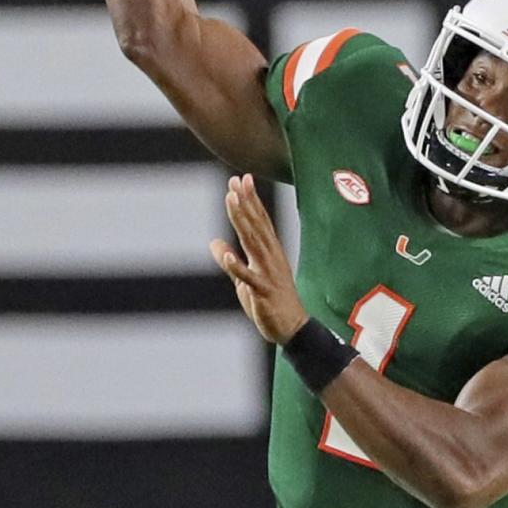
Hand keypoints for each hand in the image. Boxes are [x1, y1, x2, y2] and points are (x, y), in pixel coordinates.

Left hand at [210, 174, 308, 344]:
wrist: (292, 329)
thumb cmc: (270, 302)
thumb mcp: (245, 279)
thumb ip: (230, 260)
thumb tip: (214, 243)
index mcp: (269, 253)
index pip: (259, 221)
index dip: (250, 200)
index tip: (242, 179)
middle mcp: (271, 258)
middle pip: (256, 225)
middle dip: (246, 203)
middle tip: (237, 181)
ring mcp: (268, 274)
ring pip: (253, 243)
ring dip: (242, 221)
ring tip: (232, 201)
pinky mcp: (264, 293)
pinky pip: (249, 278)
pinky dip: (238, 267)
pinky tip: (228, 255)